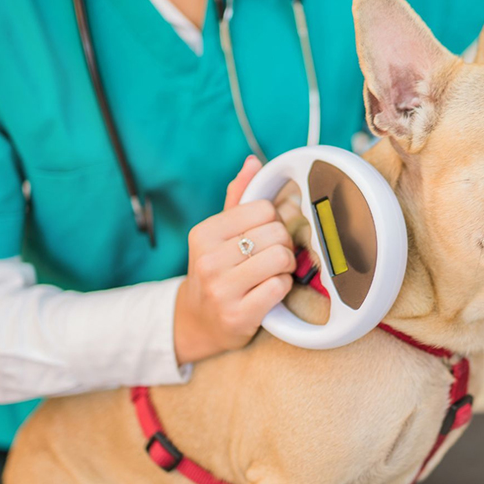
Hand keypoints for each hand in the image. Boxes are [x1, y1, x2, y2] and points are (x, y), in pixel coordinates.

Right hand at [173, 156, 295, 363]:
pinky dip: (283, 289)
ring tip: (275, 273)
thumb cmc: (215, 272)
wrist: (197, 322)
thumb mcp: (217, 235)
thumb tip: (253, 162)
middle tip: (274, 256)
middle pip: (277, 233)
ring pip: (281, 259)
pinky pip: (280, 288)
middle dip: (284, 245)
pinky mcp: (238, 315)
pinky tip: (270, 292)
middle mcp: (208, 260)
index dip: (274, 221)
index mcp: (204, 233)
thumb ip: (237, 198)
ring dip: (286, 267)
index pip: (264, 209)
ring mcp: (221, 290)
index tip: (266, 235)